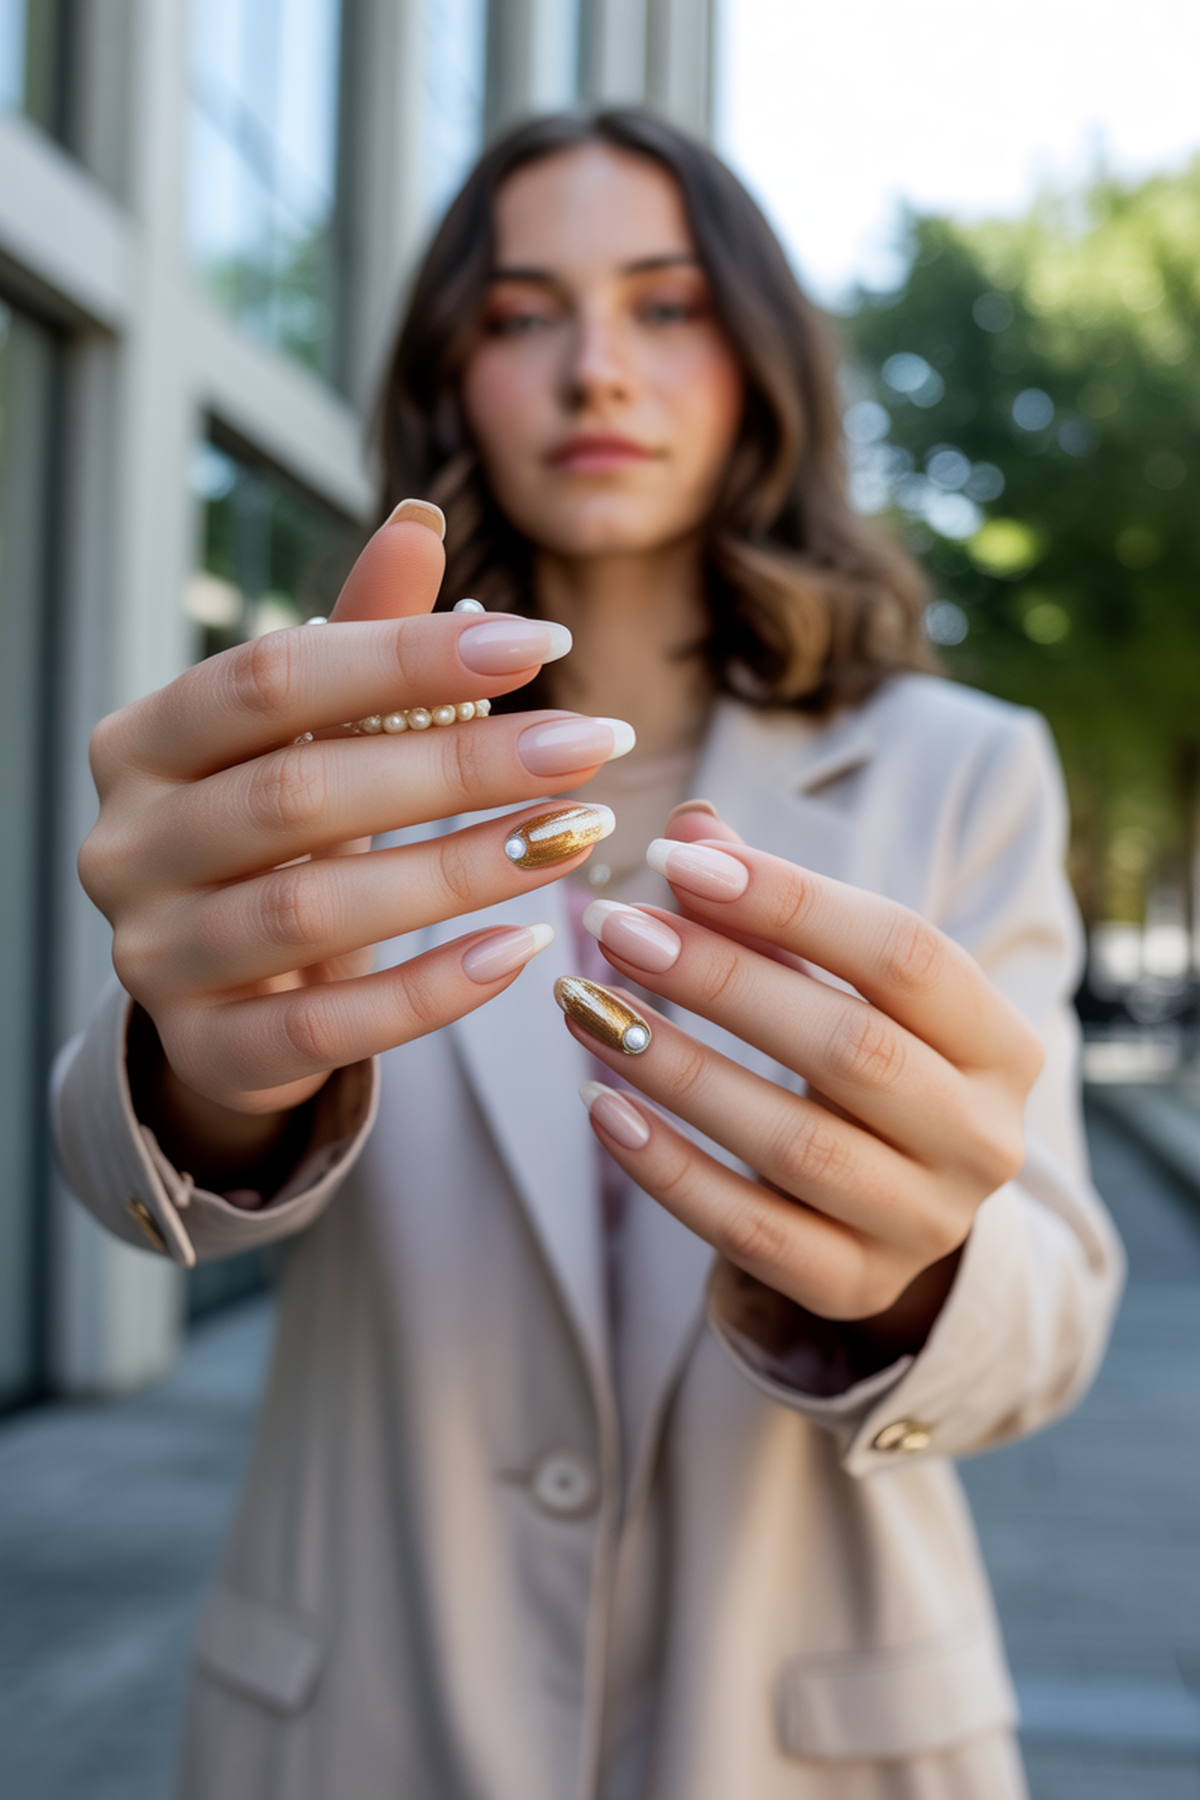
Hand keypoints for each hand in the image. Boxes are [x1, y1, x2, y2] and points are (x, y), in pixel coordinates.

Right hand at [79, 506, 629, 1182]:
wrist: (226, 992)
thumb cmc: (282, 838)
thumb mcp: (313, 738)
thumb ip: (360, 642)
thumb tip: (419, 523)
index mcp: (144, 742)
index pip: (271, 679)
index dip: (404, 657)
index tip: (542, 641)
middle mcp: (126, 846)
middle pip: (299, 793)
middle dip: (459, 766)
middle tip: (593, 742)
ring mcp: (154, 957)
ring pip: (311, 912)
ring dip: (461, 871)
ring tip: (578, 834)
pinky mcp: (206, 1051)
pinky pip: (325, 1029)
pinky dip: (432, 991)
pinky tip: (526, 948)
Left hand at [569, 812, 1042, 1345]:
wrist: (903, 1209)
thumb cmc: (867, 1065)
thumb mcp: (850, 985)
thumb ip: (780, 909)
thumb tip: (692, 833)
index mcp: (1001, 1044)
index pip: (905, 953)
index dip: (789, 902)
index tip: (674, 860)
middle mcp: (981, 1138)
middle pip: (850, 1048)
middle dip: (721, 981)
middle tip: (613, 927)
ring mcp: (923, 1223)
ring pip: (795, 1145)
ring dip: (679, 1069)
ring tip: (587, 1009)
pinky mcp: (854, 1286)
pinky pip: (750, 1233)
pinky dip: (669, 1170)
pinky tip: (602, 1106)